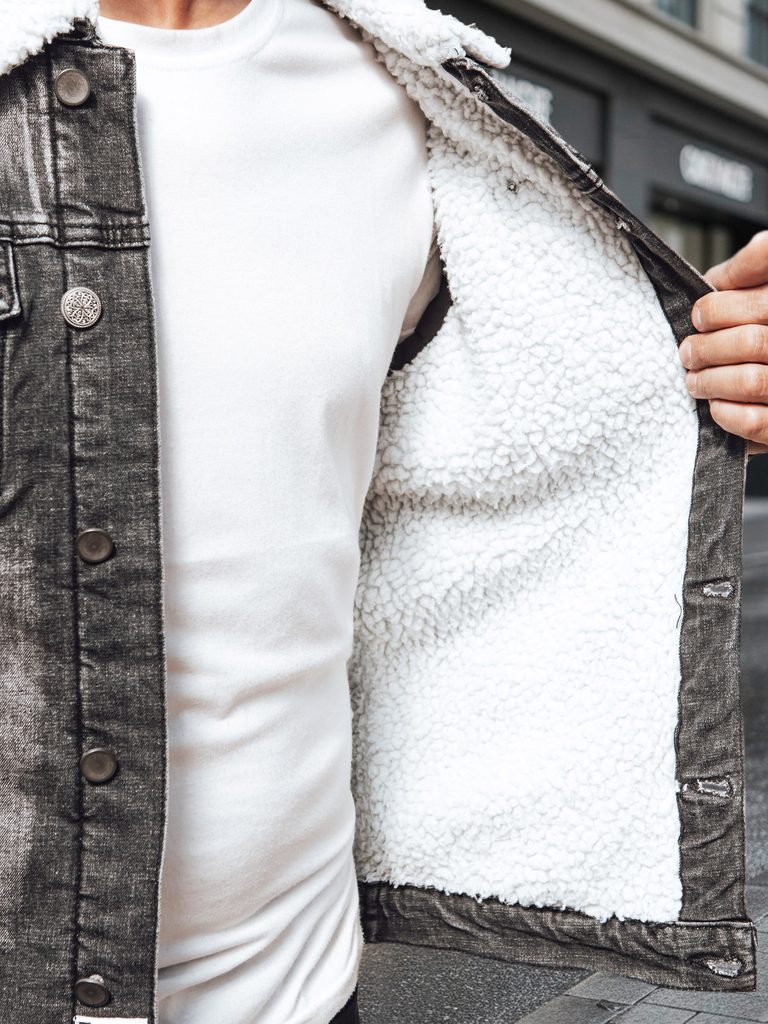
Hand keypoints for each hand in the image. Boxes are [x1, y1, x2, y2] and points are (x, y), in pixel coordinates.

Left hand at [679, 231, 767, 454]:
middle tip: (687, 352)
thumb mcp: (767, 285)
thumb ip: (750, 271)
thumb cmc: (765, 323)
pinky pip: (756, 421)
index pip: (762, 303)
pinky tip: (716, 406)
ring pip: (751, 382)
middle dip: (707, 348)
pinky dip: (726, 414)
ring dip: (711, 382)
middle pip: (752, 343)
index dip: (720, 308)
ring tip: (694, 381)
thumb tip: (713, 281)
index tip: (698, 315)